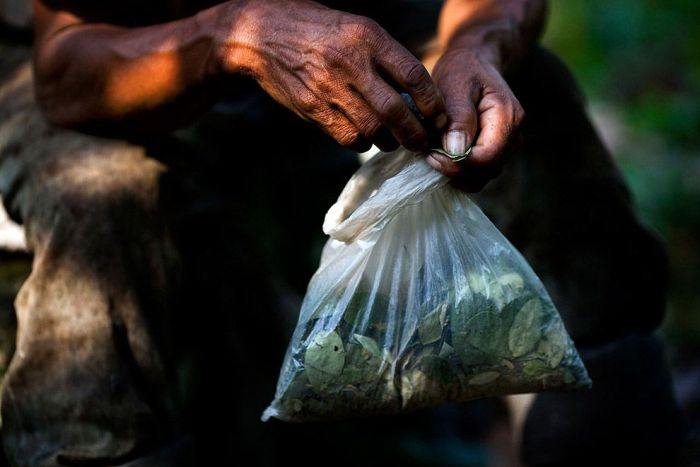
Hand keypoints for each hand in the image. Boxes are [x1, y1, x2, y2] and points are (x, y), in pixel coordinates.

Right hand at [217, 0, 444, 151]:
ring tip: (394, 140)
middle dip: (415, 135)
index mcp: (366, 35)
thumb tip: (415, 93)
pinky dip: (362, 142)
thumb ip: (383, 56)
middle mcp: (350, 62)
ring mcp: (329, 88)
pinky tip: (363, 136)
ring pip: (372, 130)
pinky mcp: (312, 109)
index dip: (432, 103)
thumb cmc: (315, 29)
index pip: (413, 75)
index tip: (440, 117)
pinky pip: (348, 137)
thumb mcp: (353, 27)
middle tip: (424, 143)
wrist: (260, 35)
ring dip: (389, 141)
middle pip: (395, 112)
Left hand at [428, 47, 524, 191]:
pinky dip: (455, 170)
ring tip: (431, 152)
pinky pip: (475, 173)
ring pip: (479, 178)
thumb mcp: (457, 84)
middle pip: (484, 173)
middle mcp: (513, 138)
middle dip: (453, 170)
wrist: (475, 63)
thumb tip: (455, 152)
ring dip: (453, 173)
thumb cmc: (464, 69)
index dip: (457, 164)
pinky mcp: (492, 154)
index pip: (486, 158)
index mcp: (508, 119)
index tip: (430, 154)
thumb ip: (458, 117)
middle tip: (426, 154)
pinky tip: (439, 154)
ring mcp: (504, 148)